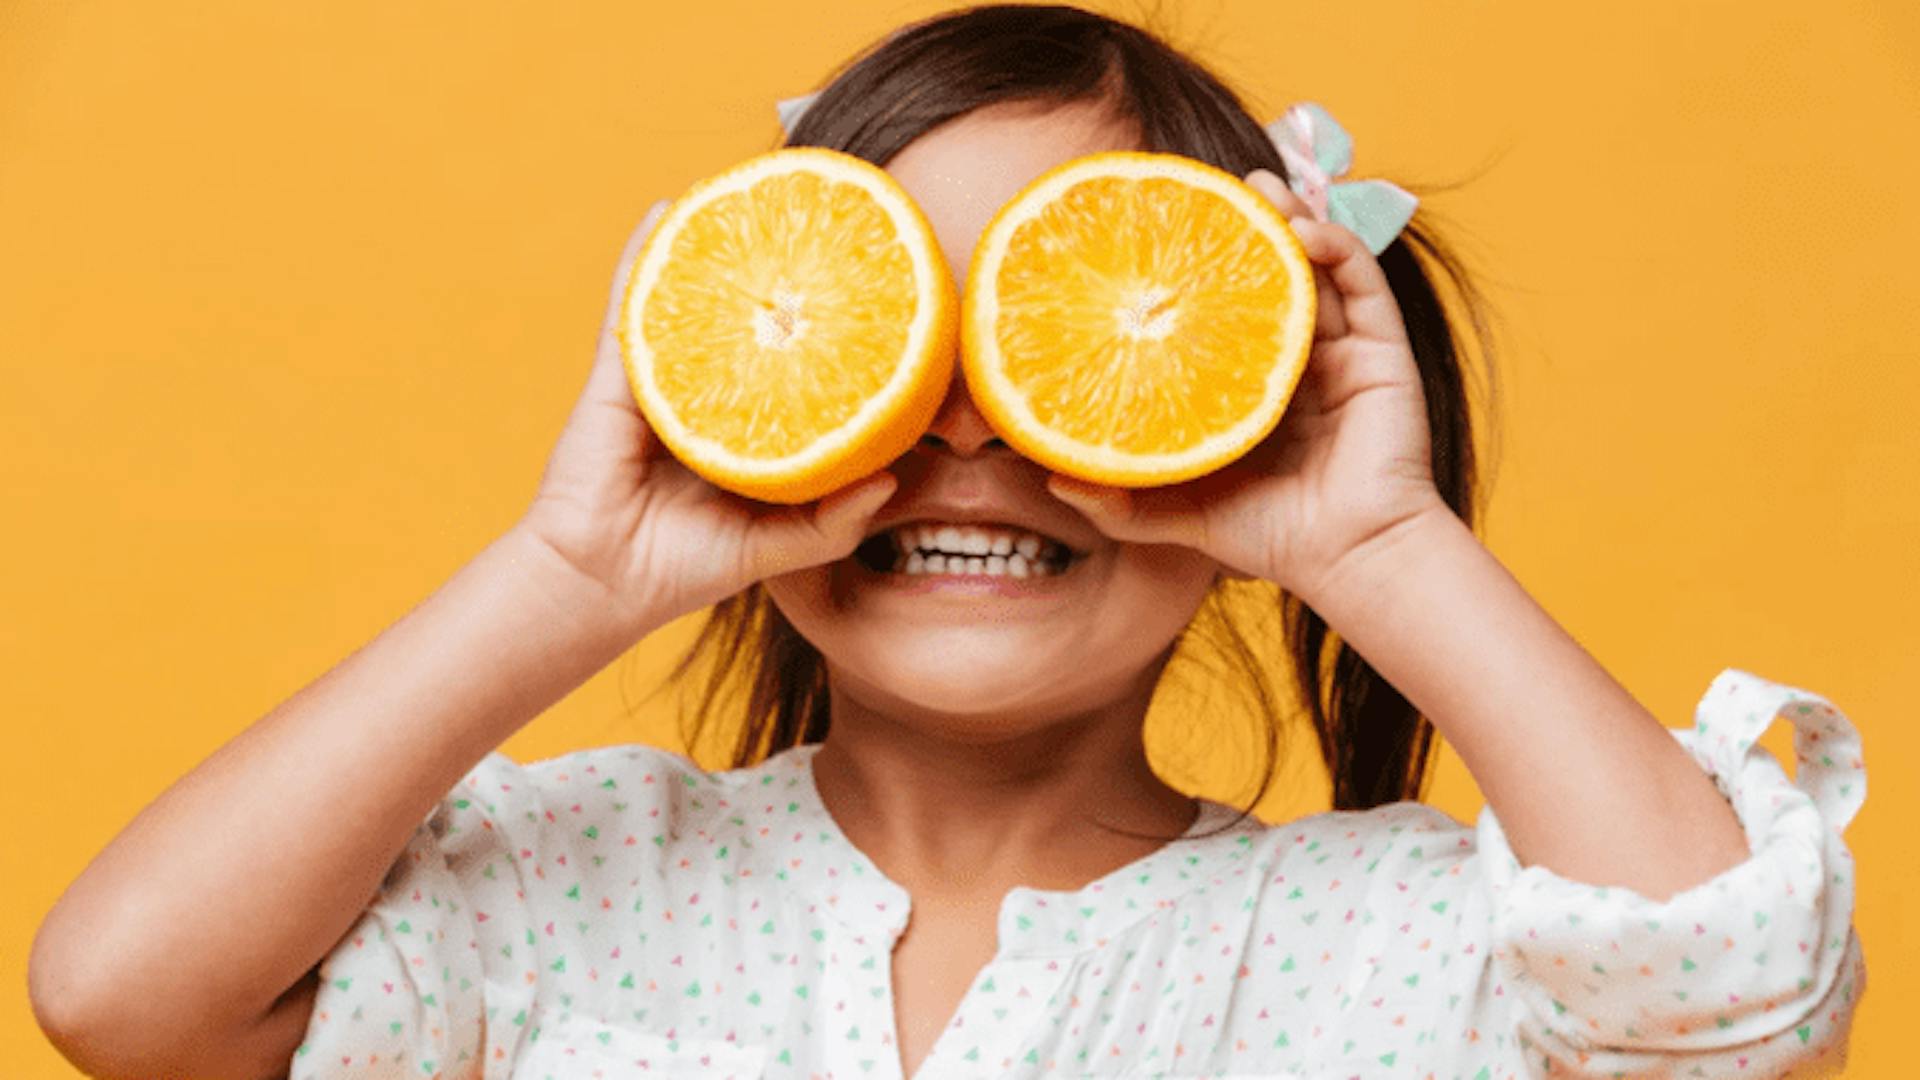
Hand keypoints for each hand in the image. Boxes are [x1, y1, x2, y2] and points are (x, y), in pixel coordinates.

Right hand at [515, 201, 896, 636]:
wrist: (600, 582)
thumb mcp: (778, 547)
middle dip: (783, 282)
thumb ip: (833, 521)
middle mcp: (711, 396)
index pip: (798, 372)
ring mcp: (664, 380)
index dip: (831, 338)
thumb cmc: (684, 568)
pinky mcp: (621, 376)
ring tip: (755, 199)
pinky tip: (667, 213)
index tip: (878, 300)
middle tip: (824, 229)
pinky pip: (634, 306)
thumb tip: (893, 478)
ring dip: (719, 253)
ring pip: (699, 306)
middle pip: (752, 327)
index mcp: (749, 432)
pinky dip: (646, 256)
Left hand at [1046, 169, 1448, 604]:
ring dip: (1287, 219)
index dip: (1198, 273)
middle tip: (1206, 187)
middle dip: (1243, 226)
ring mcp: (1344, 353)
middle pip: (1269, 277)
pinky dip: (1333, 246)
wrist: (1348, 558)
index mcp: (1254, 389)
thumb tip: (1053, 481)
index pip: (1225, 314)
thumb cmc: (1272, 538)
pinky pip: (1362, 283)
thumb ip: (1122, 500)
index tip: (1159, 234)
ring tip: (1255, 184)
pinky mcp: (1383, 352)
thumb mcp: (1179, 514)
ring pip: (1314, 267)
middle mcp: (1302, 362)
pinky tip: (1299, 228)